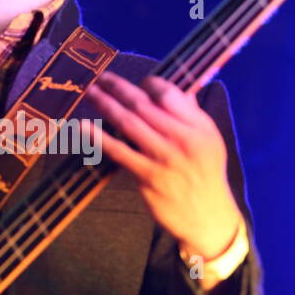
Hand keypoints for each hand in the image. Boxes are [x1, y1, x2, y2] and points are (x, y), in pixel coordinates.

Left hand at [85, 72, 241, 278]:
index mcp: (199, 126)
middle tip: (102, 77)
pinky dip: (99, 137)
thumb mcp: (209, 140)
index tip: (138, 84)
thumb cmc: (205, 174)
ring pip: (129, 123)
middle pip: (144, 105)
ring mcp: (164, 158)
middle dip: (119, 88)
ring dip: (106, 104)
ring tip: (91, 92)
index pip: (168, 94)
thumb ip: (191, 114)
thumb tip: (169, 88)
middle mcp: (182, 139)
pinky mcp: (147, 177)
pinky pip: (118, 152)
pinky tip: (84, 126)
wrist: (207, 216)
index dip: (149, 84)